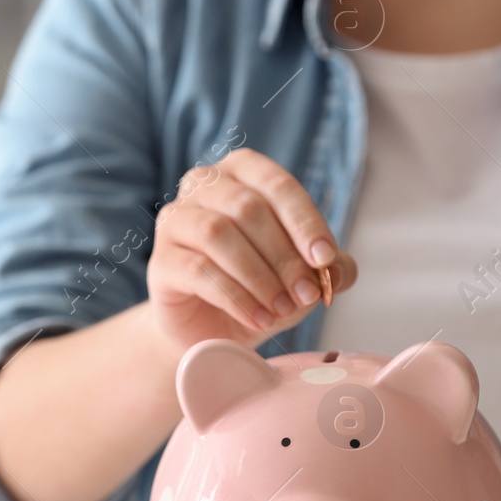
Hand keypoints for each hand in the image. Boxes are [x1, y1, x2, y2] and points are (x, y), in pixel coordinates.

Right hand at [145, 147, 356, 351]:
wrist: (212, 328)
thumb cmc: (260, 288)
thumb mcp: (303, 274)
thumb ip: (329, 267)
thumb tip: (339, 269)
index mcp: (242, 172)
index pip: (277, 184)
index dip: (305, 221)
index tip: (325, 258)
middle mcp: (203, 185)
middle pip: (248, 208)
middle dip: (284, 256)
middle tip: (307, 295)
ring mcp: (175, 220)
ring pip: (219, 234)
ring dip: (259, 277)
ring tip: (282, 310)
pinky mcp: (161, 260)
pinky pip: (199, 270)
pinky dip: (237, 297)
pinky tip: (259, 320)